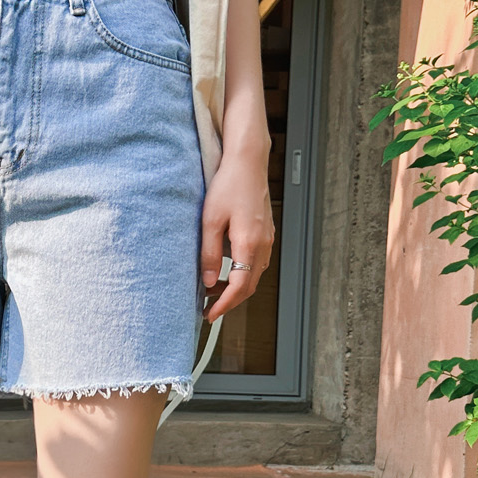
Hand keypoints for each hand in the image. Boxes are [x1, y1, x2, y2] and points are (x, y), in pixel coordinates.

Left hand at [199, 148, 273, 323]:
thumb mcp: (210, 221)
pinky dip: (244, 273)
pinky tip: (228, 270)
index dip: (225, 305)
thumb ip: (210, 254)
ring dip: (237, 287)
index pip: (240, 287)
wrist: (247, 162)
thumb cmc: (229, 185)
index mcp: (250, 243)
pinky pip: (257, 262)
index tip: (211, 314)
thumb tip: (209, 281)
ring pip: (255, 275)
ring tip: (214, 290)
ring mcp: (268, 239)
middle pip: (250, 286)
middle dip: (230, 301)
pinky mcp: (266, 233)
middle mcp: (264, 244)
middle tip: (210, 308)